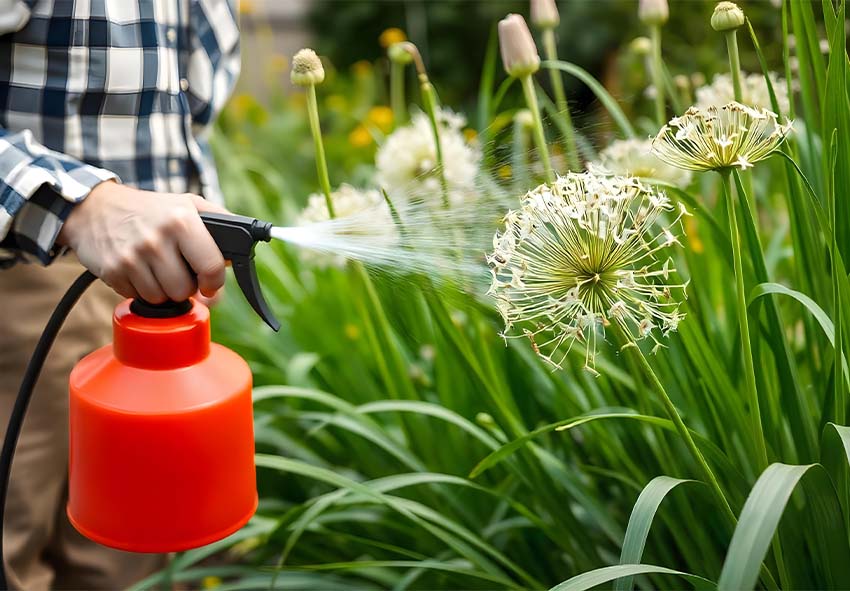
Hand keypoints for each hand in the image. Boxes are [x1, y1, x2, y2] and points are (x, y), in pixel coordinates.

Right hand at [57, 181, 228, 303]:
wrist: (94, 208)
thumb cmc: (149, 210)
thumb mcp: (188, 204)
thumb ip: (219, 224)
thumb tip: (235, 260)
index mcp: (182, 220)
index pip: (212, 267)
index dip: (214, 283)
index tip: (210, 285)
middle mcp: (157, 238)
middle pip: (185, 290)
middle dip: (185, 286)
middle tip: (177, 271)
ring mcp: (133, 256)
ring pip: (162, 298)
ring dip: (162, 290)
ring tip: (157, 269)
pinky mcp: (113, 270)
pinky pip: (138, 297)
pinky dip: (140, 289)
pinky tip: (138, 270)